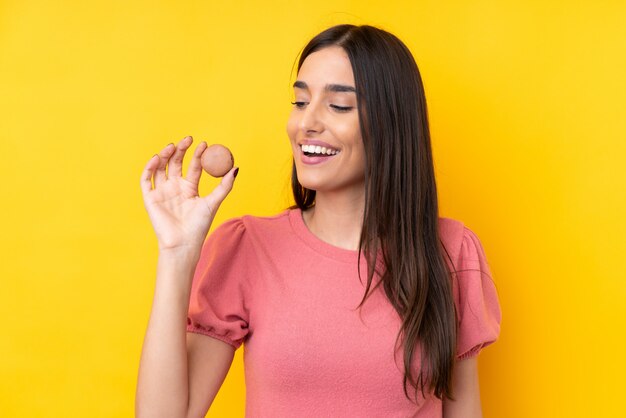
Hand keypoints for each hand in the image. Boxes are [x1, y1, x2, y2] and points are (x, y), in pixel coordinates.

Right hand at [140, 136, 237, 252]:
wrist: (183, 243)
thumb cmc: (199, 226)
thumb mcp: (213, 203)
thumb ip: (224, 186)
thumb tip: (235, 167)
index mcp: (190, 188)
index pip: (194, 166)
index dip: (198, 154)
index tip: (204, 144)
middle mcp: (175, 187)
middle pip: (176, 163)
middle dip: (181, 150)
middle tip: (188, 139)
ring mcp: (162, 192)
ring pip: (161, 168)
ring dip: (165, 155)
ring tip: (172, 146)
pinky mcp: (150, 198)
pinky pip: (147, 179)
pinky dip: (150, 167)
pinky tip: (157, 158)